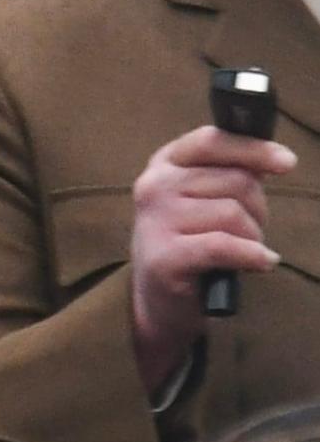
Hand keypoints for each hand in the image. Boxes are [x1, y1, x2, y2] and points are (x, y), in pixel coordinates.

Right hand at [130, 125, 295, 392]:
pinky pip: (225, 246)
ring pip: (234, 214)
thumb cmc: (189, 243)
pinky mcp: (165, 256)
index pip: (212, 140)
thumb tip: (275, 159)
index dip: (253, 149)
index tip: (286, 162)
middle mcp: (154, 186)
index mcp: (163, 164)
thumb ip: (228, 174)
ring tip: (241, 251)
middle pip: (236, 181)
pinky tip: (259, 263)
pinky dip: (251, 256)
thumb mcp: (201, 199)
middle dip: (257, 208)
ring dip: (252, 237)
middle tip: (247, 230)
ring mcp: (155, 220)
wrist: (157, 301)